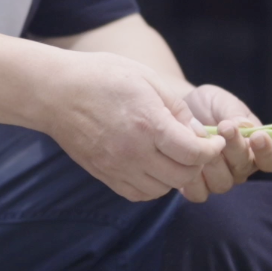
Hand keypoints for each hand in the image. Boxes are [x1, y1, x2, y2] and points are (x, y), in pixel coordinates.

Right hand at [43, 51, 225, 201]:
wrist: (56, 92)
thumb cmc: (102, 77)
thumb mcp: (146, 78)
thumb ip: (176, 107)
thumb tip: (197, 132)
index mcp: (148, 124)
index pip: (193, 153)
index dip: (212, 149)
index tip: (215, 141)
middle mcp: (134, 151)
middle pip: (181, 176)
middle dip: (197, 164)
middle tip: (196, 149)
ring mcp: (117, 167)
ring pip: (161, 190)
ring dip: (174, 176)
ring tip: (172, 157)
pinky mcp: (104, 175)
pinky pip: (138, 194)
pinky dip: (152, 185)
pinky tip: (152, 166)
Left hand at [180, 84, 271, 200]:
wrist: (176, 110)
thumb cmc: (207, 106)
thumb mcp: (223, 103)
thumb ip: (235, 115)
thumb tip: (243, 128)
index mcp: (254, 148)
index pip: (271, 159)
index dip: (267, 151)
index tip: (258, 136)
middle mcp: (240, 168)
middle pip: (245, 169)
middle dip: (235, 148)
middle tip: (224, 127)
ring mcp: (219, 180)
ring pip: (223, 183)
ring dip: (212, 162)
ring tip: (201, 142)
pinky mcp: (197, 188)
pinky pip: (199, 193)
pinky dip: (192, 179)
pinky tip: (184, 160)